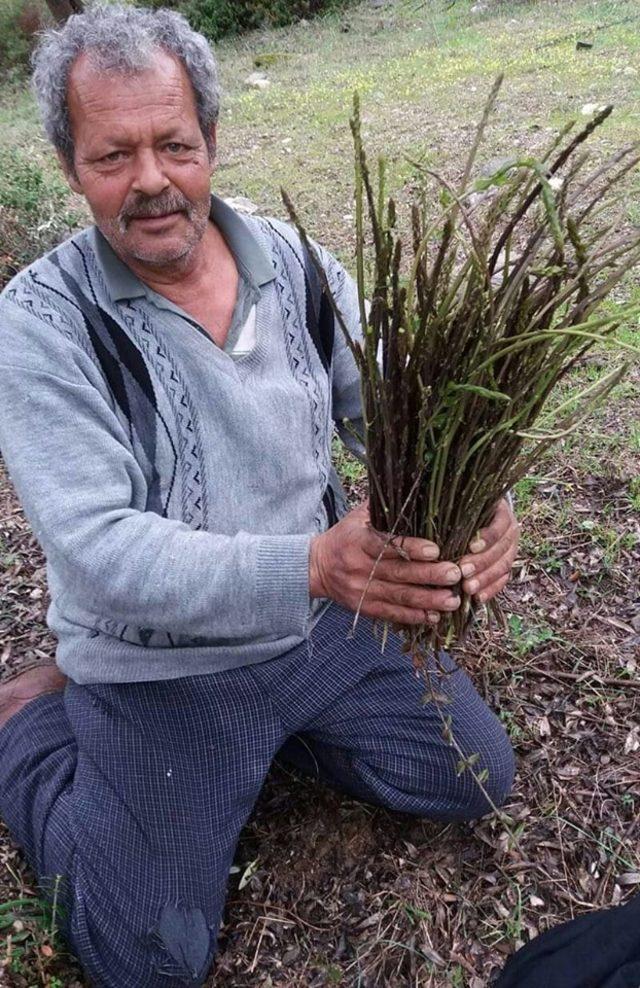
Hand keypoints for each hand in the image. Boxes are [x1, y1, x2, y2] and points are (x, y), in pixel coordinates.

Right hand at [309, 504, 461, 625]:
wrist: (315, 567)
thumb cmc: (345, 537)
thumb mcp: (357, 517)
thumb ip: (381, 508)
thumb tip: (412, 489)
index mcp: (358, 541)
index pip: (386, 544)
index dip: (411, 548)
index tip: (436, 550)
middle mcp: (359, 566)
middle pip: (398, 573)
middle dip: (429, 575)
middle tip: (455, 574)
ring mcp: (361, 589)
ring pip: (398, 596)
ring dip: (427, 600)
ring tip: (452, 600)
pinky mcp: (364, 607)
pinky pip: (391, 613)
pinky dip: (412, 616)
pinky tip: (433, 616)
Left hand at [459, 498, 519, 603]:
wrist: (482, 518)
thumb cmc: (466, 510)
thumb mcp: (464, 507)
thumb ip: (457, 514)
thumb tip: (438, 519)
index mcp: (502, 515)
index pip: (498, 527)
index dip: (487, 537)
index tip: (471, 547)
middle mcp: (510, 532)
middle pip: (501, 549)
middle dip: (482, 562)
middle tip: (463, 571)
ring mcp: (511, 550)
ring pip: (503, 567)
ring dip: (485, 579)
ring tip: (468, 588)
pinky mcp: (507, 566)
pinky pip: (503, 580)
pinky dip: (491, 590)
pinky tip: (478, 597)